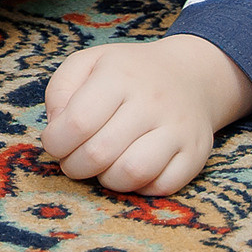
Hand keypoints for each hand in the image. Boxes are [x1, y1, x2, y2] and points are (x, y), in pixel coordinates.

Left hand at [41, 35, 251, 194]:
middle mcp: (153, 102)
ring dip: (106, 180)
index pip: (78, 122)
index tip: (54, 143)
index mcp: (119, 75)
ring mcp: (178, 130)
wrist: (189, 75)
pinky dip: (138, 188)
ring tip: (100, 168)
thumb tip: (56, 127)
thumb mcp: (87, 63)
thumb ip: (61, 90)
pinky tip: (128, 170)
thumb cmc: (126, 73)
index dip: (56, 142)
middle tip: (72, 161)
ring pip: (132, 173)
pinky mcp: (196, 155)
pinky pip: (162, 187)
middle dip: (74, 166)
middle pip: (100, 153)